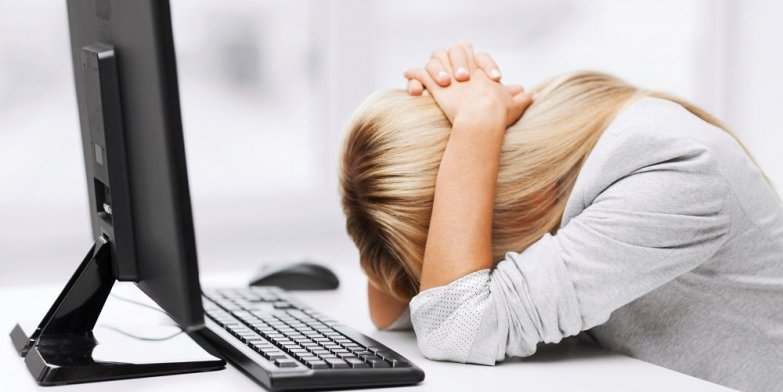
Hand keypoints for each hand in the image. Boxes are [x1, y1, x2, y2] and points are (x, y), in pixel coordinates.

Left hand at [403, 43, 532, 126]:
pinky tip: (408, 74)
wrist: (483, 118)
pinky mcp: (435, 85)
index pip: (471, 54)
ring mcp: (449, 75)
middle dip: (451, 60)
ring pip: (436, 59)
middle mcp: (463, 68)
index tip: (468, 77)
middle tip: (454, 77)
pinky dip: (412, 74)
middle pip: (453, 51)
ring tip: (435, 78)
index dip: (467, 62)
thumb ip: (523, 98)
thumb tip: (535, 95)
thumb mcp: (514, 104)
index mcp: (479, 70)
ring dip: (434, 68)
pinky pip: (419, 73)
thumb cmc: (498, 114)